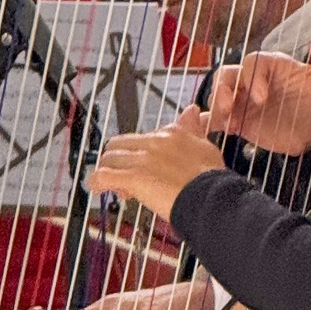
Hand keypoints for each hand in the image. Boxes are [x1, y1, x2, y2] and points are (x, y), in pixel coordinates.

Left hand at [87, 105, 225, 221]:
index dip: (140, 153)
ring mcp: (142, 160)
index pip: (143, 137)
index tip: (146, 167)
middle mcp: (154, 142)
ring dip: (109, 171)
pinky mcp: (133, 178)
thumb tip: (192, 110)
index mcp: (171, 134)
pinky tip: (99, 189)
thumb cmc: (212, 179)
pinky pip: (103, 176)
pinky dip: (97, 182)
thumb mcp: (206, 146)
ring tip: (119, 187)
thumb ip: (194, 129)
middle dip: (119, 160)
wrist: (212, 198)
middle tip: (128, 178)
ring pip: (108, 158)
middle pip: (119, 144)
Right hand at [207, 27, 310, 154]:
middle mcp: (253, 80)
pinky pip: (217, 119)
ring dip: (216, 106)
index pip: (253, 63)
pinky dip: (209, 123)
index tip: (261, 98)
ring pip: (218, 95)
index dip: (253, 78)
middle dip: (223, 89)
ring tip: (226, 123)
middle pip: (227, 75)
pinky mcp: (239, 121)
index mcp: (272, 65)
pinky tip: (209, 131)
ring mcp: (244, 100)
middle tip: (228, 108)